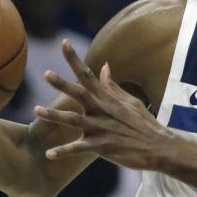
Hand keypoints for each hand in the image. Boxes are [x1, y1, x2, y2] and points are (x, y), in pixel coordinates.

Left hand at [33, 40, 172, 167]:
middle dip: (62, 84)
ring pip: (74, 120)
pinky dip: (64, 152)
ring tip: (36, 110)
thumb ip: (112, 86)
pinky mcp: (102, 146)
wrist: (160, 148)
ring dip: (54, 115)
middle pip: (80, 94)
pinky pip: (79, 149)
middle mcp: (102, 111)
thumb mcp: (130, 102)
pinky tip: (48, 154)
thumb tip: (103, 66)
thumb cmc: (144, 124)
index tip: (63, 42)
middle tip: (46, 74)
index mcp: (108, 99)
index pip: (89, 74)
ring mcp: (101, 129)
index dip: (75, 59)